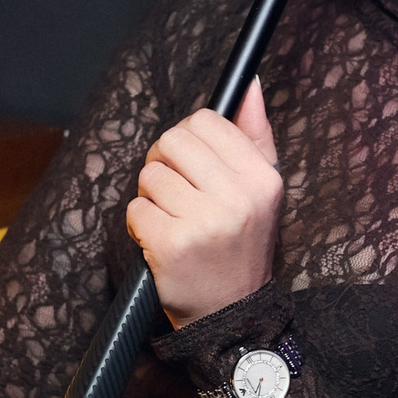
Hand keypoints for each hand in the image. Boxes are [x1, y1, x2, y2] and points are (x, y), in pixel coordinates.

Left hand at [125, 81, 281, 326]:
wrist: (231, 315)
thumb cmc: (240, 245)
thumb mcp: (262, 190)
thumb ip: (254, 133)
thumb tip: (246, 82)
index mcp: (262, 177)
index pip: (206, 121)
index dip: (188, 140)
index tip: (193, 166)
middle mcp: (239, 197)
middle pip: (171, 141)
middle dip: (164, 163)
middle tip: (176, 193)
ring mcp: (205, 222)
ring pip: (150, 175)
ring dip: (152, 197)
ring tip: (173, 220)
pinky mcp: (172, 245)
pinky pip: (135, 209)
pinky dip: (140, 224)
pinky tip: (162, 241)